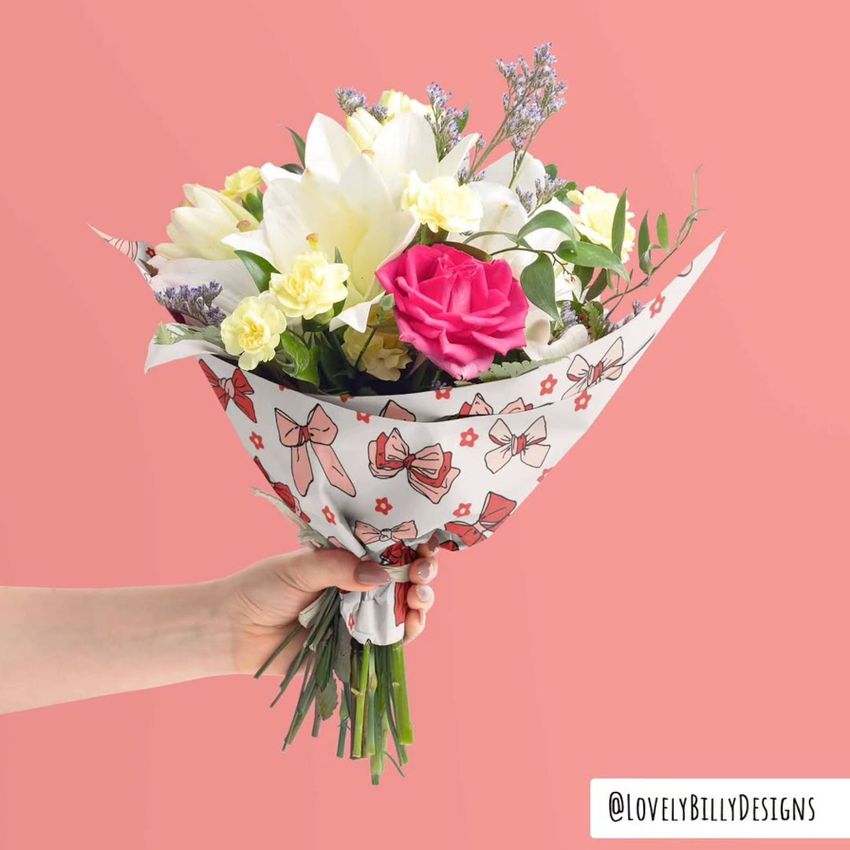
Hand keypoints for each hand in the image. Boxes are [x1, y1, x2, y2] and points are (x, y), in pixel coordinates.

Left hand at [220, 545, 438, 676]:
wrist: (233, 631)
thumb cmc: (262, 588)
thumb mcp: (300, 567)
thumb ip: (339, 567)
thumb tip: (382, 574)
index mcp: (348, 558)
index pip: (391, 548)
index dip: (412, 546)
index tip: (423, 546)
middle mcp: (359, 585)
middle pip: (405, 578)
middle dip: (422, 574)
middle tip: (420, 574)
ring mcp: (360, 617)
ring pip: (403, 609)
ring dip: (420, 602)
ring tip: (418, 598)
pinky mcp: (355, 647)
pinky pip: (389, 642)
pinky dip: (406, 633)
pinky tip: (411, 623)